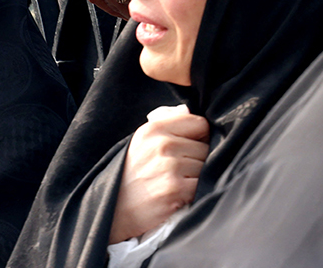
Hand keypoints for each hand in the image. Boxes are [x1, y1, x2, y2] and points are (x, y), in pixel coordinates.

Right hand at [110, 105, 209, 242]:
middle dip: (199, 159)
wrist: (115, 209)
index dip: (199, 137)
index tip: (190, 147)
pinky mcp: (176, 189)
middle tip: (180, 171)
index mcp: (154, 128)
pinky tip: (180, 195)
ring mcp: (170, 166)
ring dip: (198, 177)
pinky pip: (203, 185)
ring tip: (178, 183)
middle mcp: (162, 144)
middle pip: (206, 147)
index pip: (199, 123)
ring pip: (207, 166)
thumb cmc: (130, 175)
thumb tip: (189, 112)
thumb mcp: (141, 142)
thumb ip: (166, 124)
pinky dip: (196, 192)